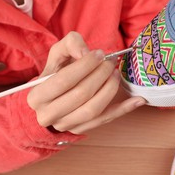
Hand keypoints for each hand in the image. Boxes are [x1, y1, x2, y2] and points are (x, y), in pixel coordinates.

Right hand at [27, 32, 145, 133]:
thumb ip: (69, 44)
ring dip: (109, 90)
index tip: (99, 54)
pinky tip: (137, 100)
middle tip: (110, 63)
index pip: (64, 80)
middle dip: (100, 76)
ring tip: (116, 74)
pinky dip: (123, 110)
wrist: (50, 99)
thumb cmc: (55, 74)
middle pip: (81, 95)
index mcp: (37, 95)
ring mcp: (65, 125)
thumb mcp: (57, 55)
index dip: (85, 66)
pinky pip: (105, 120)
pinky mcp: (81, 129)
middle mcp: (48, 114)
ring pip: (93, 110)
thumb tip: (85, 53)